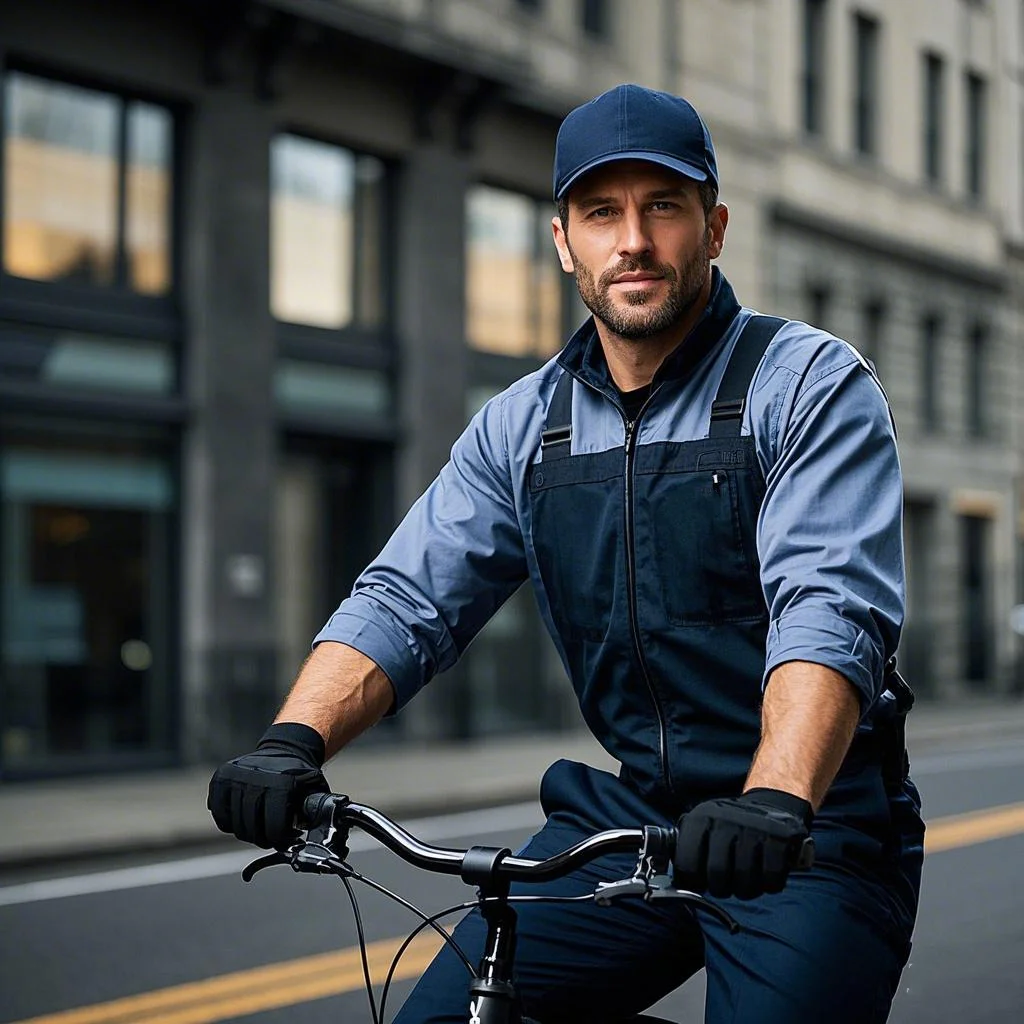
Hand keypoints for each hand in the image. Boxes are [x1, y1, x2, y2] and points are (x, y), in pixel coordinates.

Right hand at [207, 722, 328, 848]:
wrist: (288, 748)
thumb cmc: (301, 776)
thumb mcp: (315, 792)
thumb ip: (315, 813)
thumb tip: (319, 836)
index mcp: (282, 785)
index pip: (274, 829)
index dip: (279, 840)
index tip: (284, 841)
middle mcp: (258, 779)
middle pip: (252, 829)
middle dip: (262, 839)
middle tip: (269, 839)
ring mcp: (237, 776)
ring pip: (234, 823)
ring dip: (246, 832)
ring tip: (257, 829)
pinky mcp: (222, 777)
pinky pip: (218, 812)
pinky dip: (227, 822)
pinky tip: (240, 821)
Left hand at [672, 788, 812, 899]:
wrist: (771, 805)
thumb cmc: (731, 826)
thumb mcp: (703, 826)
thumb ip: (687, 848)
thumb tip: (675, 882)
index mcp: (702, 818)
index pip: (687, 864)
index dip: (692, 882)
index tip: (699, 884)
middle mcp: (726, 820)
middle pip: (717, 875)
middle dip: (721, 888)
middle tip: (725, 885)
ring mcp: (754, 828)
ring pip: (744, 882)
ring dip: (745, 890)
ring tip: (745, 881)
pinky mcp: (779, 838)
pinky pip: (770, 880)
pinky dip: (768, 885)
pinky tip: (765, 875)